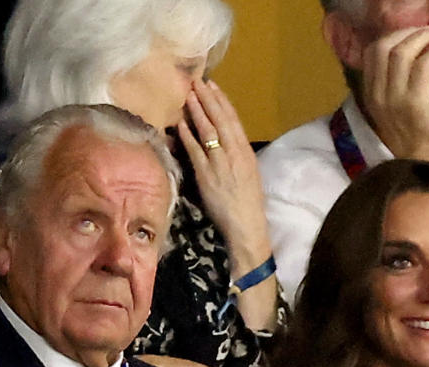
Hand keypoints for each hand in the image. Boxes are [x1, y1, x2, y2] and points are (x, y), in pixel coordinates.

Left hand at [176, 79, 270, 272]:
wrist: (246, 224)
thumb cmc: (247, 202)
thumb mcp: (248, 173)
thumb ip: (236, 156)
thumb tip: (223, 141)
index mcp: (246, 152)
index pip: (233, 121)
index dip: (222, 102)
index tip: (213, 86)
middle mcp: (235, 154)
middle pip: (220, 120)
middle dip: (208, 99)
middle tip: (196, 81)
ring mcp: (220, 164)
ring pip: (208, 131)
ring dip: (197, 111)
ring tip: (187, 94)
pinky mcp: (207, 175)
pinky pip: (196, 151)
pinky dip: (188, 135)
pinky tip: (180, 123)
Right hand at [361, 26, 428, 167]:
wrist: (425, 167)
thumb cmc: (419, 139)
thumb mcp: (400, 110)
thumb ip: (399, 85)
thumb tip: (414, 53)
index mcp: (372, 96)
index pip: (372, 53)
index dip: (394, 36)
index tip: (413, 35)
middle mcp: (378, 96)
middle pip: (385, 47)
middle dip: (409, 33)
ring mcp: (395, 100)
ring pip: (403, 52)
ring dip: (424, 37)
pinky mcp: (416, 103)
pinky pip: (424, 64)